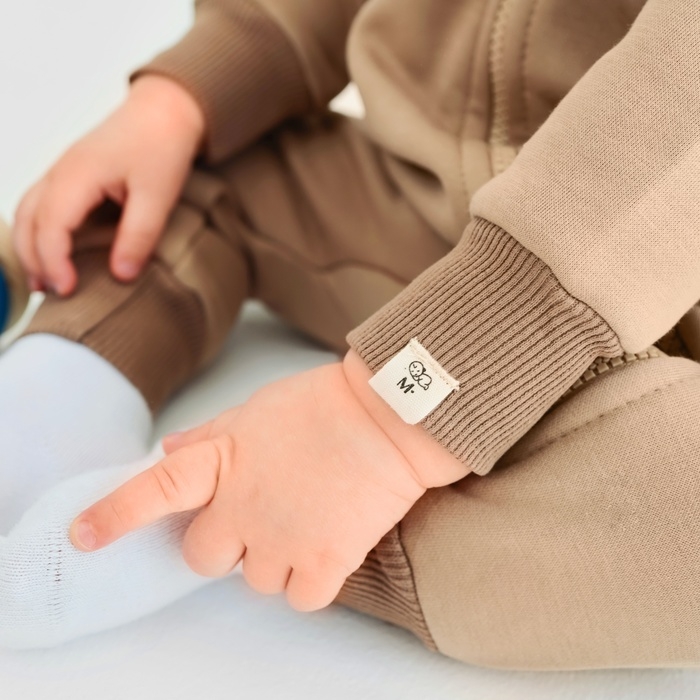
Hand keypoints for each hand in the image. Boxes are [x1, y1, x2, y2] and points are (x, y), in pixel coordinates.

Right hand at [12, 74, 204, 294]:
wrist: (164, 112)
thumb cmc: (161, 146)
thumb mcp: (157, 196)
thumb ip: (139, 236)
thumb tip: (121, 275)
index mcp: (78, 175)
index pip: (50, 225)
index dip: (53, 261)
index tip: (67, 289)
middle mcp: (60, 172)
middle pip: (27, 221)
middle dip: (34, 260)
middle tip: (53, 293)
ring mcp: (61, 172)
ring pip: (27, 213)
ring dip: (30, 248)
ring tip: (45, 282)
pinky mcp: (69, 176)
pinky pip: (39, 206)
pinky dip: (37, 232)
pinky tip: (52, 253)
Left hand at [68, 354, 452, 611]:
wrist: (389, 416)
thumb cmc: (326, 404)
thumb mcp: (257, 409)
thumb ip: (209, 435)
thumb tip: (169, 450)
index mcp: (223, 461)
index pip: (156, 491)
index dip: (115, 515)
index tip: (84, 536)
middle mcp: (243, 507)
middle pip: (204, 558)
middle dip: (224, 544)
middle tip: (260, 518)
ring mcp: (282, 538)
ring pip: (257, 581)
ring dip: (276, 560)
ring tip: (310, 518)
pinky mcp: (325, 561)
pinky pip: (301, 599)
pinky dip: (312, 581)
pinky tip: (330, 543)